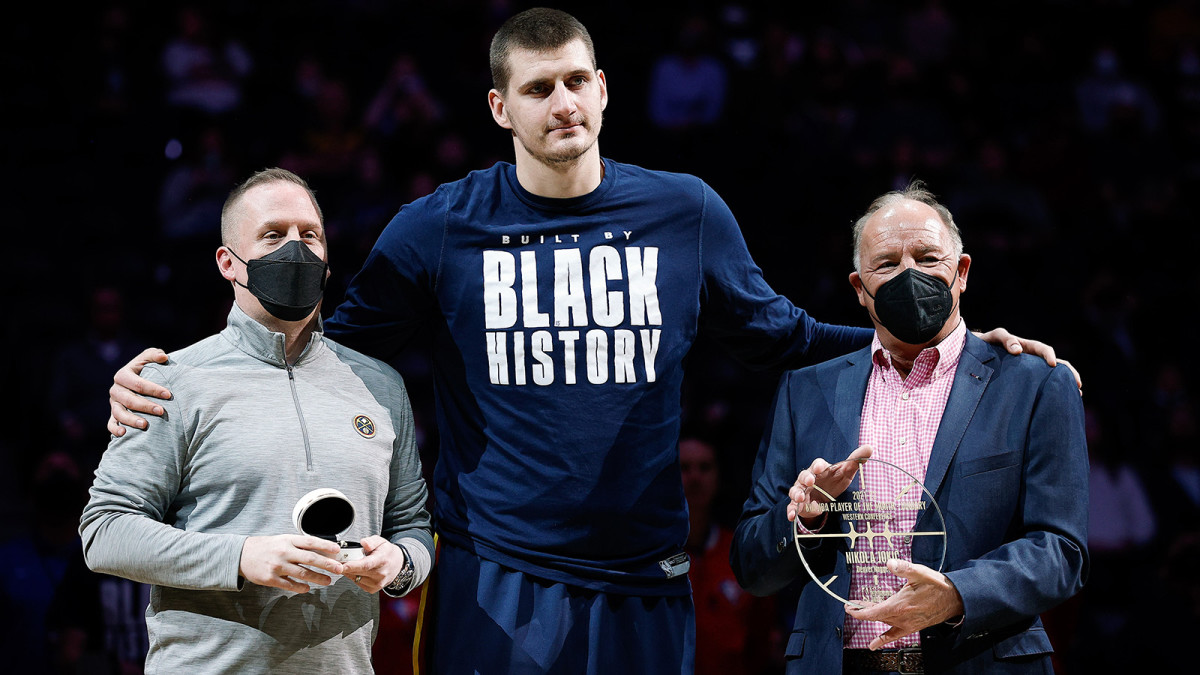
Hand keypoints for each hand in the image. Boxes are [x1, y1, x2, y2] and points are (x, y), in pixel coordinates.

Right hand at [107, 348, 170, 435]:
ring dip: (131, 420)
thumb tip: (163, 357)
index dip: (152, 389)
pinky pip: (111, 424)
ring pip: (119, 413)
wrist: (139, 382)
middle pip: (129, 400)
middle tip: (161, 411)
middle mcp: (116, 390)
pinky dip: (115, 429)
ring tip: (145, 425)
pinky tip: (124, 434)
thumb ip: (155, 355)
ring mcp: (113, 403)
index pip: (137, 383)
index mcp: (123, 375)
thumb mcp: (149, 358)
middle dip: (145, 406)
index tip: (169, 394)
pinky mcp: (113, 415)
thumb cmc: (147, 368)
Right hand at [239, 535, 344, 593]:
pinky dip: (300, 587)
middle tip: (338, 569)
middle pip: (310, 558)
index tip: (337, 550)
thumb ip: (299, 545)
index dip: (325, 545)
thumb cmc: (267, 547)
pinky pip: (290, 585)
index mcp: (288, 540)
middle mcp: (284, 552)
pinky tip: (308, 588)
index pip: (310, 542)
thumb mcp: (283, 540)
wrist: (242, 554)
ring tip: (327, 581)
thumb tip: (320, 551)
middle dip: (327, 564)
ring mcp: (278, 566)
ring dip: (317, 578)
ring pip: (302, 573)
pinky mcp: (271, 578)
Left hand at [339, 536, 405, 593]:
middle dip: (346, 567)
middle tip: (340, 561)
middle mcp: (381, 574)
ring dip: (349, 572)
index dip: (352, 566)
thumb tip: (364, 543)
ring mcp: (377, 583)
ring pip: (356, 578)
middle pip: (358, 572)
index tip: (341, 566)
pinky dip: (354, 577)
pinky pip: (358, 583)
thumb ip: (371, 541)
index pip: (365, 565)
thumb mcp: (381, 541)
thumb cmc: (387, 552)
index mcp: (382, 560)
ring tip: (352, 564)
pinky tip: (357, 571)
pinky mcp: (373, 589)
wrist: (398, 564)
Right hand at [787, 445, 872, 524]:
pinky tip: (791, 516)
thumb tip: (870, 448)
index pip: (817, 464)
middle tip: (810, 481)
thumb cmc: (834, 481)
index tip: (820, 468)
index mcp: (820, 470)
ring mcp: (802, 491)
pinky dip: (791, 511)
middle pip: (804, 476)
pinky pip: (792, 506)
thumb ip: (856, 460)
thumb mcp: (846, 472)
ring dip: (797, 494)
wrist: (824, 496)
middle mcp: (808, 479)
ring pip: (796, 490)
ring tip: (800, 499)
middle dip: (806, 478)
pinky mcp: (798, 503)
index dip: (818, 466)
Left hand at [844, 559, 963, 649]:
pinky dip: (882, 640)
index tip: (848, 607)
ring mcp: (907, 624)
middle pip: (875, 617)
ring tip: (861, 611)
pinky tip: (873, 644)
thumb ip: (903, 568)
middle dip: (861, 612)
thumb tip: (890, 563)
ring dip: (871, 618)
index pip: (872, 612)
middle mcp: (901, 617)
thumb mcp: (919, 572)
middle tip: (851, 605)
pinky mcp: (912, 627)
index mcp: (900, 605)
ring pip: (883, 623)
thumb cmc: (937, 586)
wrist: (954, 599)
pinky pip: (894, 635)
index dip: (858, 611)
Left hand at [973, 328, 1082, 390]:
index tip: (1053, 364)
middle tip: (1078, 384)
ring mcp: (1029, 370)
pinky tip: (1058, 401)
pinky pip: (1040, 384)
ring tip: (1076, 394)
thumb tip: (1018, 350)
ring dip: (1064, 382)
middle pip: (1055, 364)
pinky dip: (1050, 390)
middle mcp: (1031, 358)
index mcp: (1025, 347)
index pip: (1042, 349)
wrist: (972, 353)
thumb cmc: (984, 344)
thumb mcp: (993, 337)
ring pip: (1051, 375)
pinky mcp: (1024, 380)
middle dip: (1067, 372)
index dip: (1049, 355)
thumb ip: (1005, 339)